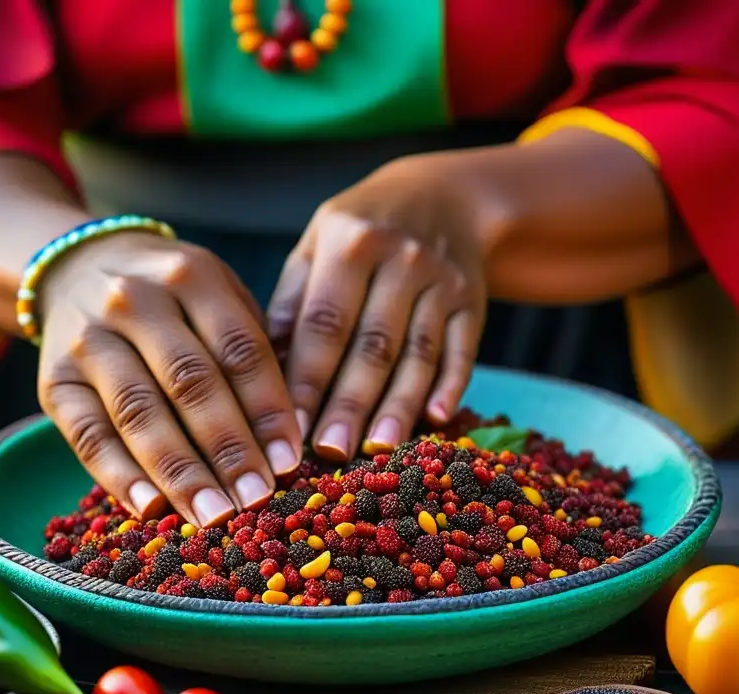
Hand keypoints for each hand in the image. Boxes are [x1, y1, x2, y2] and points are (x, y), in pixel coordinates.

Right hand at [36, 232, 301, 526]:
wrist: (79, 269)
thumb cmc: (174, 299)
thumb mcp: (218, 297)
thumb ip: (251, 353)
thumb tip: (289, 439)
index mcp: (191, 276)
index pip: (239, 349)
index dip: (267, 409)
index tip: (289, 462)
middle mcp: (134, 302)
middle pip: (190, 382)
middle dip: (228, 448)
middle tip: (256, 498)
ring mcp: (88, 340)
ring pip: (139, 412)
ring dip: (180, 471)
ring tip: (213, 514)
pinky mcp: (53, 381)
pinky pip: (88, 435)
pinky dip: (119, 476)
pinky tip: (151, 509)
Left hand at [267, 155, 487, 460]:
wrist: (444, 196)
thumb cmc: (362, 229)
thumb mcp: (318, 242)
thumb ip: (292, 301)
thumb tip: (265, 369)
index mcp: (350, 241)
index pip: (324, 321)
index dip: (307, 377)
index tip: (288, 426)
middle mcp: (401, 258)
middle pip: (372, 344)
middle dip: (350, 403)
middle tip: (330, 452)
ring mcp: (443, 281)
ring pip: (418, 353)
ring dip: (399, 405)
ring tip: (377, 449)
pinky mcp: (473, 302)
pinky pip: (462, 350)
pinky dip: (451, 385)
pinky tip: (436, 419)